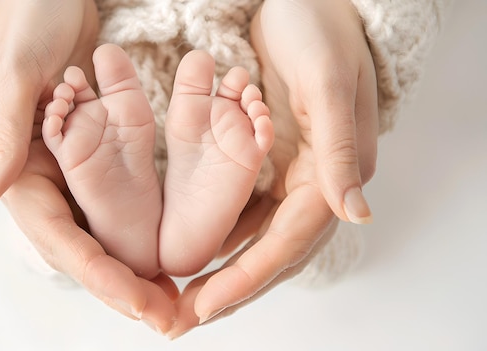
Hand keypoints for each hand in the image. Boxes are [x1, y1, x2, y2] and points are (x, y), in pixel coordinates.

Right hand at [0, 0, 178, 333]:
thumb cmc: (25, 21)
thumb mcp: (14, 74)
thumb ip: (2, 136)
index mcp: (21, 168)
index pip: (62, 236)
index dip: (101, 275)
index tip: (140, 304)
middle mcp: (46, 177)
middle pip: (87, 245)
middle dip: (125, 285)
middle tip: (168, 318)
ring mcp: (71, 166)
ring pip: (105, 230)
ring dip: (138, 265)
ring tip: (175, 296)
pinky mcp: (95, 150)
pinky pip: (120, 197)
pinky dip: (145, 224)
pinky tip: (172, 247)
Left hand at [168, 0, 378, 336]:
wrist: (310, 1)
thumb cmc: (320, 30)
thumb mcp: (327, 83)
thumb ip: (341, 150)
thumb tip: (357, 215)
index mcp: (331, 172)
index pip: (286, 240)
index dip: (245, 277)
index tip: (204, 306)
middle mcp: (316, 183)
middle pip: (272, 252)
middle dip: (230, 288)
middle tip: (184, 318)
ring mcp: (294, 176)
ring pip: (258, 239)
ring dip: (224, 271)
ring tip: (184, 298)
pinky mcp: (274, 164)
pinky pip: (247, 212)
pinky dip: (222, 236)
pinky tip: (194, 250)